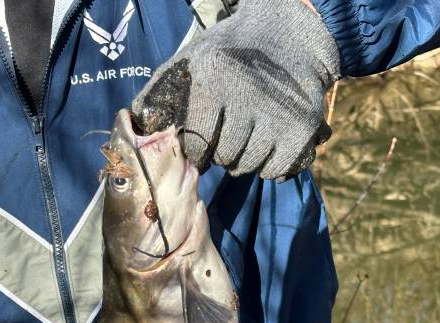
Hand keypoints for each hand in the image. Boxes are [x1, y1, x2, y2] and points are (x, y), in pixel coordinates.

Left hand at [132, 0, 338, 179]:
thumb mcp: (192, 60)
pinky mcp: (302, 130)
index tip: (203, 143)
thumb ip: (162, 91)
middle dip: (223, 152)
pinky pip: (275, 170)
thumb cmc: (231, 52)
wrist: (291, 35)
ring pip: (249, 166)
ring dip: (246, 158)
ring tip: (250, 133)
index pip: (196, 145)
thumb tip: (137, 126)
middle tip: (230, 132)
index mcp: (213, 83)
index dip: (198, 150)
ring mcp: (277, 115)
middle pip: (224, 157)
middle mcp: (246, 98)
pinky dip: (270, 164)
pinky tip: (269, 141)